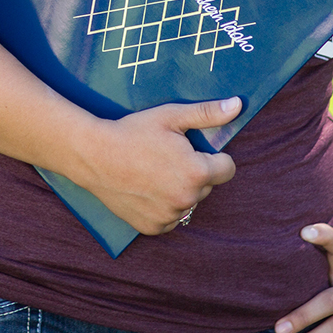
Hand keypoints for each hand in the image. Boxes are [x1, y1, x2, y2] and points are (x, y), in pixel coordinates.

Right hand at [70, 98, 240, 234]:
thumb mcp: (171, 116)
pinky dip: (163, 207)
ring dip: (179, 191)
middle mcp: (188, 199)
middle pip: (206, 186)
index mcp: (197, 172)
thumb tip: (238, 105)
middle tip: (167, 157)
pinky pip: (170, 218)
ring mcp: (170, 216)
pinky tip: (146, 189)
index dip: (214, 157)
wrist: (93, 155)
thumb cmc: (133, 132)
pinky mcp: (153, 228)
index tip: (193, 150)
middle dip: (194, 173)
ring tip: (153, 173)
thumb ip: (207, 113)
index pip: (227, 169)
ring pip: (188, 202)